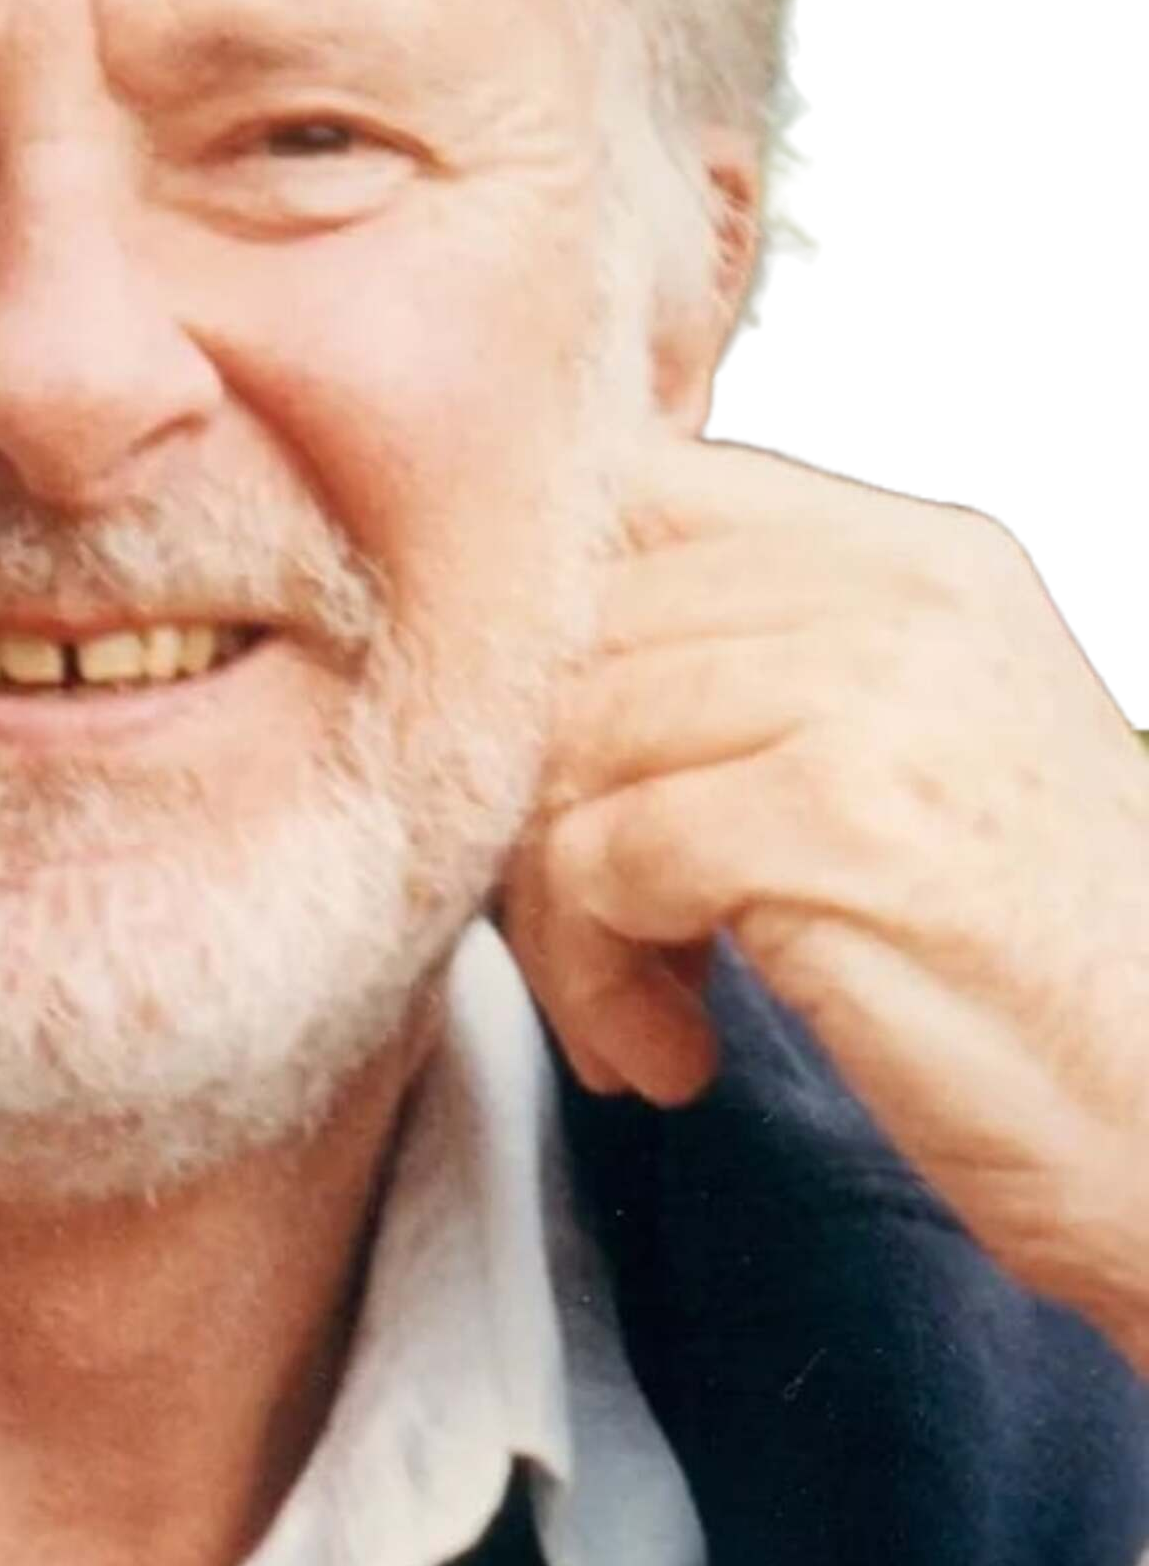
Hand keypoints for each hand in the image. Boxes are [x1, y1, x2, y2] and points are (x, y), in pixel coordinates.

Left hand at [499, 436, 1148, 1369]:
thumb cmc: (1040, 981)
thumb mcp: (918, 766)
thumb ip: (764, 676)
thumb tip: (526, 681)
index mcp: (919, 557)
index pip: (636, 509)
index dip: (543, 655)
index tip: (566, 795)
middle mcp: (900, 594)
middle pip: (574, 640)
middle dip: (535, 811)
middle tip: (595, 951)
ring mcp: (873, 697)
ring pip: (564, 756)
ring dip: (559, 922)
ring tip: (642, 1017)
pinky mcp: (836, 821)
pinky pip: (597, 862)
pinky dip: (598, 982)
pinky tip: (677, 1056)